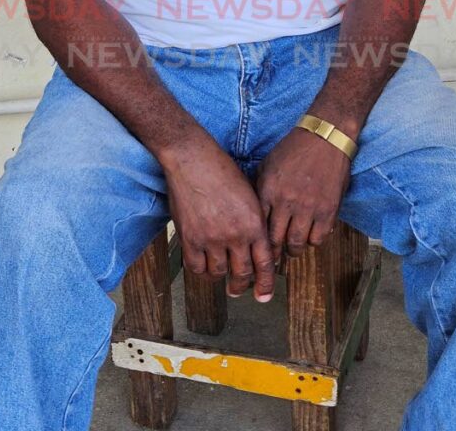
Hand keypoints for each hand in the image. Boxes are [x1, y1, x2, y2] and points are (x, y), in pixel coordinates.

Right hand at [161, 132, 275, 301]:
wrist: (192, 159)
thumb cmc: (221, 170)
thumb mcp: (249, 193)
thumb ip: (254, 220)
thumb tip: (257, 244)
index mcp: (254, 223)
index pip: (264, 264)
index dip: (265, 284)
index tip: (264, 296)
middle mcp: (235, 234)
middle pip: (242, 273)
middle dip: (241, 285)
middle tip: (238, 289)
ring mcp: (211, 238)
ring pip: (219, 273)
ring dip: (221, 276)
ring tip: (220, 272)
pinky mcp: (190, 238)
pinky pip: (197, 268)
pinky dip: (201, 271)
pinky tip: (203, 265)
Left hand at [256, 127, 350, 263]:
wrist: (326, 137)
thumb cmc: (294, 149)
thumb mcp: (268, 164)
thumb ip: (259, 188)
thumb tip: (251, 211)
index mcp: (268, 190)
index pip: (258, 227)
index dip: (258, 242)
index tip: (260, 248)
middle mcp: (286, 201)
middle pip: (276, 241)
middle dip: (275, 252)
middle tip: (275, 255)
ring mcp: (308, 207)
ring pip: (297, 244)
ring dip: (294, 248)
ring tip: (293, 246)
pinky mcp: (328, 210)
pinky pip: (318, 239)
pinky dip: (313, 240)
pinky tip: (311, 233)